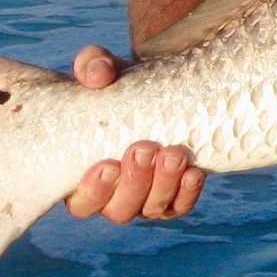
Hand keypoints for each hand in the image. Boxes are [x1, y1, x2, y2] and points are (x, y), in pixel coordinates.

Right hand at [64, 45, 204, 221]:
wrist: (159, 91)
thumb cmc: (118, 86)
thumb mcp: (104, 70)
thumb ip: (93, 66)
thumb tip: (97, 74)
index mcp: (83, 176)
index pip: (81, 203)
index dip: (93, 192)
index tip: (107, 165)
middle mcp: (113, 195)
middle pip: (118, 210)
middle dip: (134, 183)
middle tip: (144, 148)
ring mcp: (145, 198)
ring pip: (151, 209)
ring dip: (163, 185)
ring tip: (173, 153)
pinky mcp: (174, 195)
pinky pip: (180, 205)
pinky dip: (187, 192)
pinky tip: (195, 172)